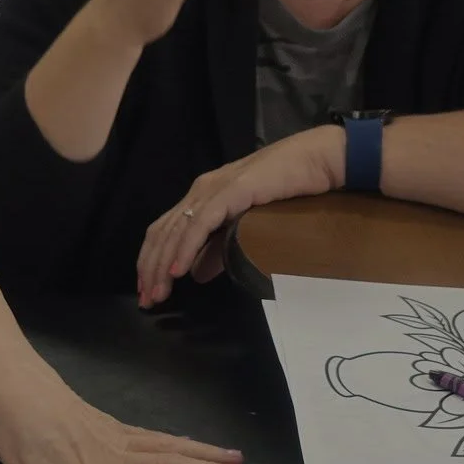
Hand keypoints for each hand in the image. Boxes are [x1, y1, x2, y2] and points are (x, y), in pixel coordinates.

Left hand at [0, 360, 252, 463]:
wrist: (19, 393)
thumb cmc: (22, 444)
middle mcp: (118, 463)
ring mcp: (121, 439)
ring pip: (173, 447)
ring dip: (208, 453)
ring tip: (238, 459)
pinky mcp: (117, 426)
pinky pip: (159, 437)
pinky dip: (184, 442)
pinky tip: (195, 445)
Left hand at [137, 127, 345, 306]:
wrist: (316, 162)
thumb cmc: (285, 191)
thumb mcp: (244, 227)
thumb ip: (218, 250)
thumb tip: (196, 276)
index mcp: (200, 197)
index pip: (163, 232)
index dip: (150, 262)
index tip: (147, 292)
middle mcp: (200, 191)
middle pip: (161, 233)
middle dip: (150, 269)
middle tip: (147, 300)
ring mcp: (213, 189)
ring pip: (176, 231)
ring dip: (163, 265)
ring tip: (158, 292)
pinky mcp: (232, 192)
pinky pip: (201, 224)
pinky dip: (186, 248)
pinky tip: (178, 271)